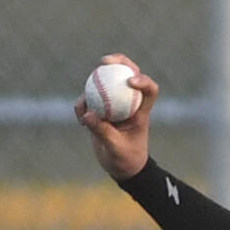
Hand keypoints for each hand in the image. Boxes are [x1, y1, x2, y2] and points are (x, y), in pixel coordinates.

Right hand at [74, 51, 158, 181]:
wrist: (121, 168)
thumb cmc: (126, 160)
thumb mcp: (115, 148)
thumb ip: (102, 131)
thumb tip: (87, 114)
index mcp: (142, 111)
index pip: (150, 90)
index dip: (143, 81)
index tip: (130, 81)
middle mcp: (129, 103)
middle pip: (128, 74)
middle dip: (118, 62)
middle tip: (103, 61)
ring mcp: (115, 103)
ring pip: (105, 83)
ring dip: (91, 88)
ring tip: (82, 109)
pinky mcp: (100, 108)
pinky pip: (89, 99)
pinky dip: (82, 105)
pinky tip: (80, 119)